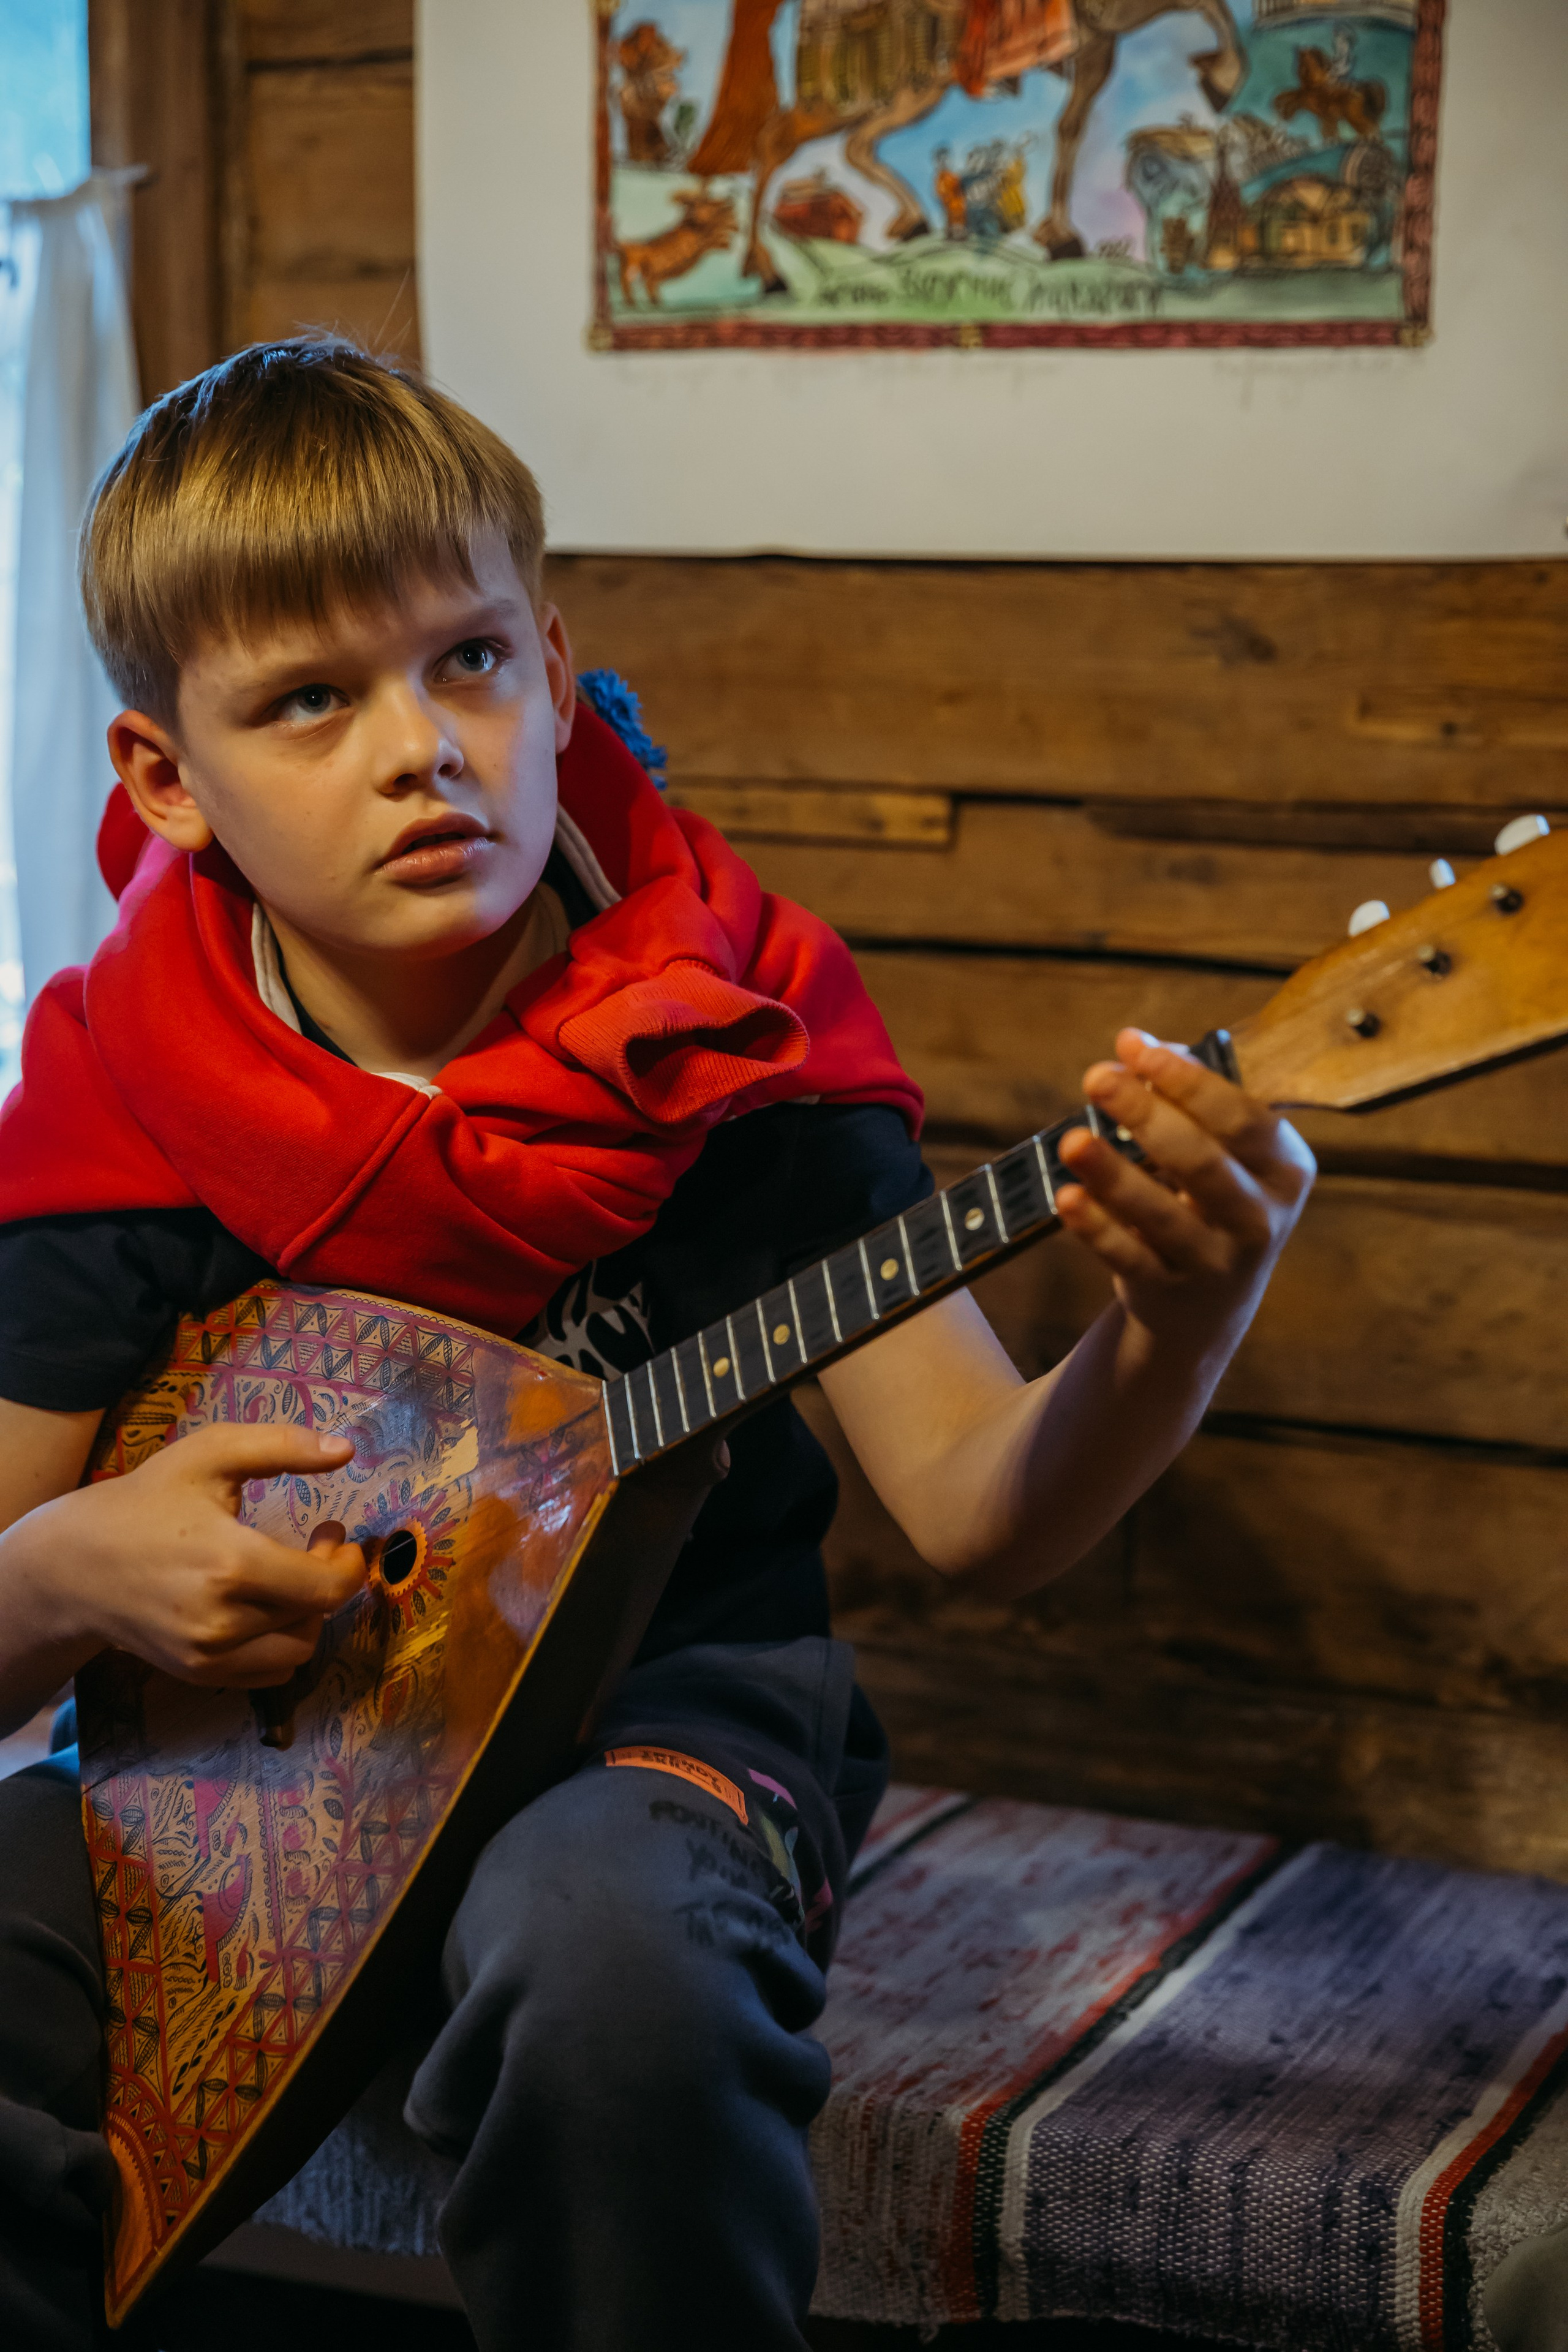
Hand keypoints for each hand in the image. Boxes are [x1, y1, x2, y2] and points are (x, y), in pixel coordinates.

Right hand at [4, 1424, 366, 1687]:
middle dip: (330, 1577)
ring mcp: (207, 1655)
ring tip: (293, 1575)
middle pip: (316, 1616)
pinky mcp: (197, 1673)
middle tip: (318, 1543)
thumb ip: (282, 1446)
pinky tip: (268, 1605)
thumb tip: (346, 1449)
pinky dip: (282, 1643)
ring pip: (297, 1650)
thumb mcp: (209, 1454)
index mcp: (232, 1564)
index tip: (335, 1531)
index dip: (349, 1563)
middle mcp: (222, 1621)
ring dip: (310, 1614)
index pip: (327, 1588)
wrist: (72, 1565)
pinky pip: (268, 1673)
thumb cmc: (146, 1501)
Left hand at [1055, 1027, 1314, 1358]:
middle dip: (1146, 1114)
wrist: (1209, 1303)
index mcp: (1284, 1167)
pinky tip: (1067, 1196)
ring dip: (1115, 1174)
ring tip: (1073, 1140)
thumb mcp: (1222, 1150)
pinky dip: (1097, 1227)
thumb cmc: (1210, 1198)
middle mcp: (1259, 1217)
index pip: (1241, 1118)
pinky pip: (1129, 1257)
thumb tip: (1134, 1048)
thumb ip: (1185, 1095)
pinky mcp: (1169, 1291)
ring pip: (1163, 1214)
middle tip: (1097, 1079)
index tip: (1134, 1046)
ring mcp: (1216, 1261)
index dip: (1187, 1080)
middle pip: (1202, 1161)